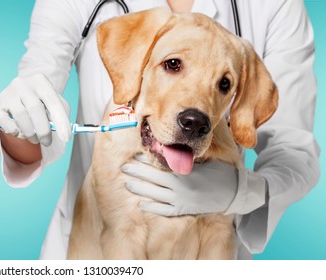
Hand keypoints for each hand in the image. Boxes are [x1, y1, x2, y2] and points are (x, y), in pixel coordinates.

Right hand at [0, 74, 70, 145]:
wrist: (20, 93)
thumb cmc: (41, 101)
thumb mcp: (54, 103)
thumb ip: (61, 116)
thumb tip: (64, 134)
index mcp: (40, 81)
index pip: (53, 101)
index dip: (60, 121)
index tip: (65, 137)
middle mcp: (22, 83)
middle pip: (35, 110)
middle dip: (43, 131)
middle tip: (47, 142)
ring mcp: (7, 93)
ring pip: (21, 119)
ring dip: (30, 134)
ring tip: (34, 138)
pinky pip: (7, 125)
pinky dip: (15, 133)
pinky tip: (18, 130)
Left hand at [121, 154, 239, 215]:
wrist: (234, 193)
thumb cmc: (219, 172)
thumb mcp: (204, 161)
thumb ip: (186, 157)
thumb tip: (170, 146)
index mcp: (185, 173)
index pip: (160, 166)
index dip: (145, 162)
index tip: (134, 156)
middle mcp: (181, 187)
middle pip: (153, 180)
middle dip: (137, 173)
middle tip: (124, 167)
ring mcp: (182, 201)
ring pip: (155, 195)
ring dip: (140, 189)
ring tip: (128, 184)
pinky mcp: (184, 210)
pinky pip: (165, 211)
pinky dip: (153, 208)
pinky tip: (142, 204)